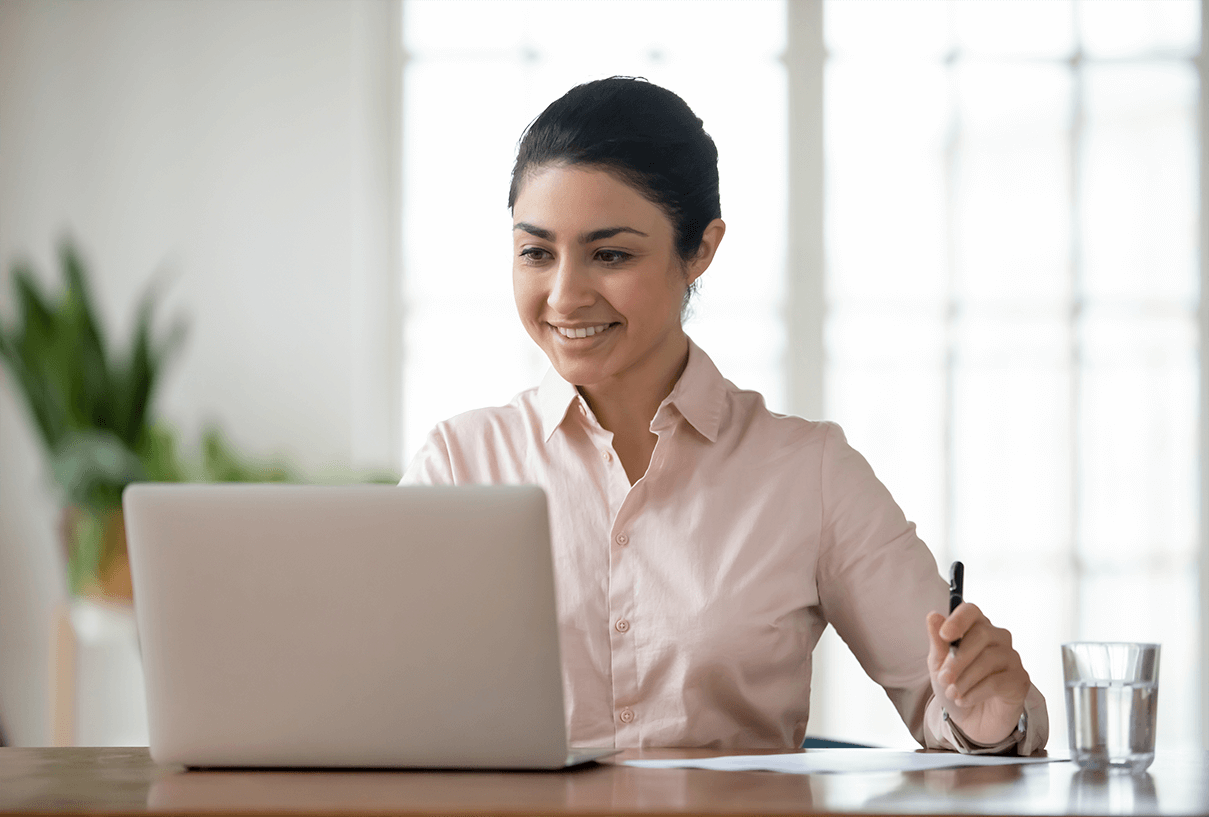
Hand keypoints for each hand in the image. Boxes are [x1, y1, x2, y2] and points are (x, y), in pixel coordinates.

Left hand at [926, 603, 1029, 745]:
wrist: (971, 719)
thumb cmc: (956, 685)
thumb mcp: (939, 665)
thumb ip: (938, 642)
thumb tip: (933, 616)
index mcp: (976, 627)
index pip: (971, 611)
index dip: (958, 620)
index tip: (944, 635)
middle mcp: (998, 638)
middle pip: (981, 634)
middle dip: (957, 659)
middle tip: (943, 679)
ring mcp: (1011, 658)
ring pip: (989, 659)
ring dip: (965, 679)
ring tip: (952, 693)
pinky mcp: (1020, 680)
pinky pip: (997, 682)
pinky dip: (975, 692)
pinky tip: (963, 700)